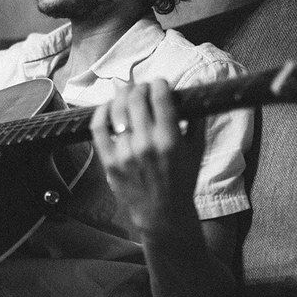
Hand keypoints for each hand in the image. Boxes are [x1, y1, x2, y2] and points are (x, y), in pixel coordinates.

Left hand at [89, 79, 204, 235]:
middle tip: (143, 88)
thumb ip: (196, 118)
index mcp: (170, 140)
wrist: (163, 213)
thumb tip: (197, 87)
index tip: (160, 83)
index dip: (159, 84)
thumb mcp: (197, 149)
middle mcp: (145, 145)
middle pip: (136, 100)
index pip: (160, 98)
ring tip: (127, 93)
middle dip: (141, 87)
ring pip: (116, 110)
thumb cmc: (182, 180)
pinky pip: (98, 128)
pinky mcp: (109, 161)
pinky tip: (107, 106)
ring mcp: (124, 153)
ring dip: (122, 95)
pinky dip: (101, 112)